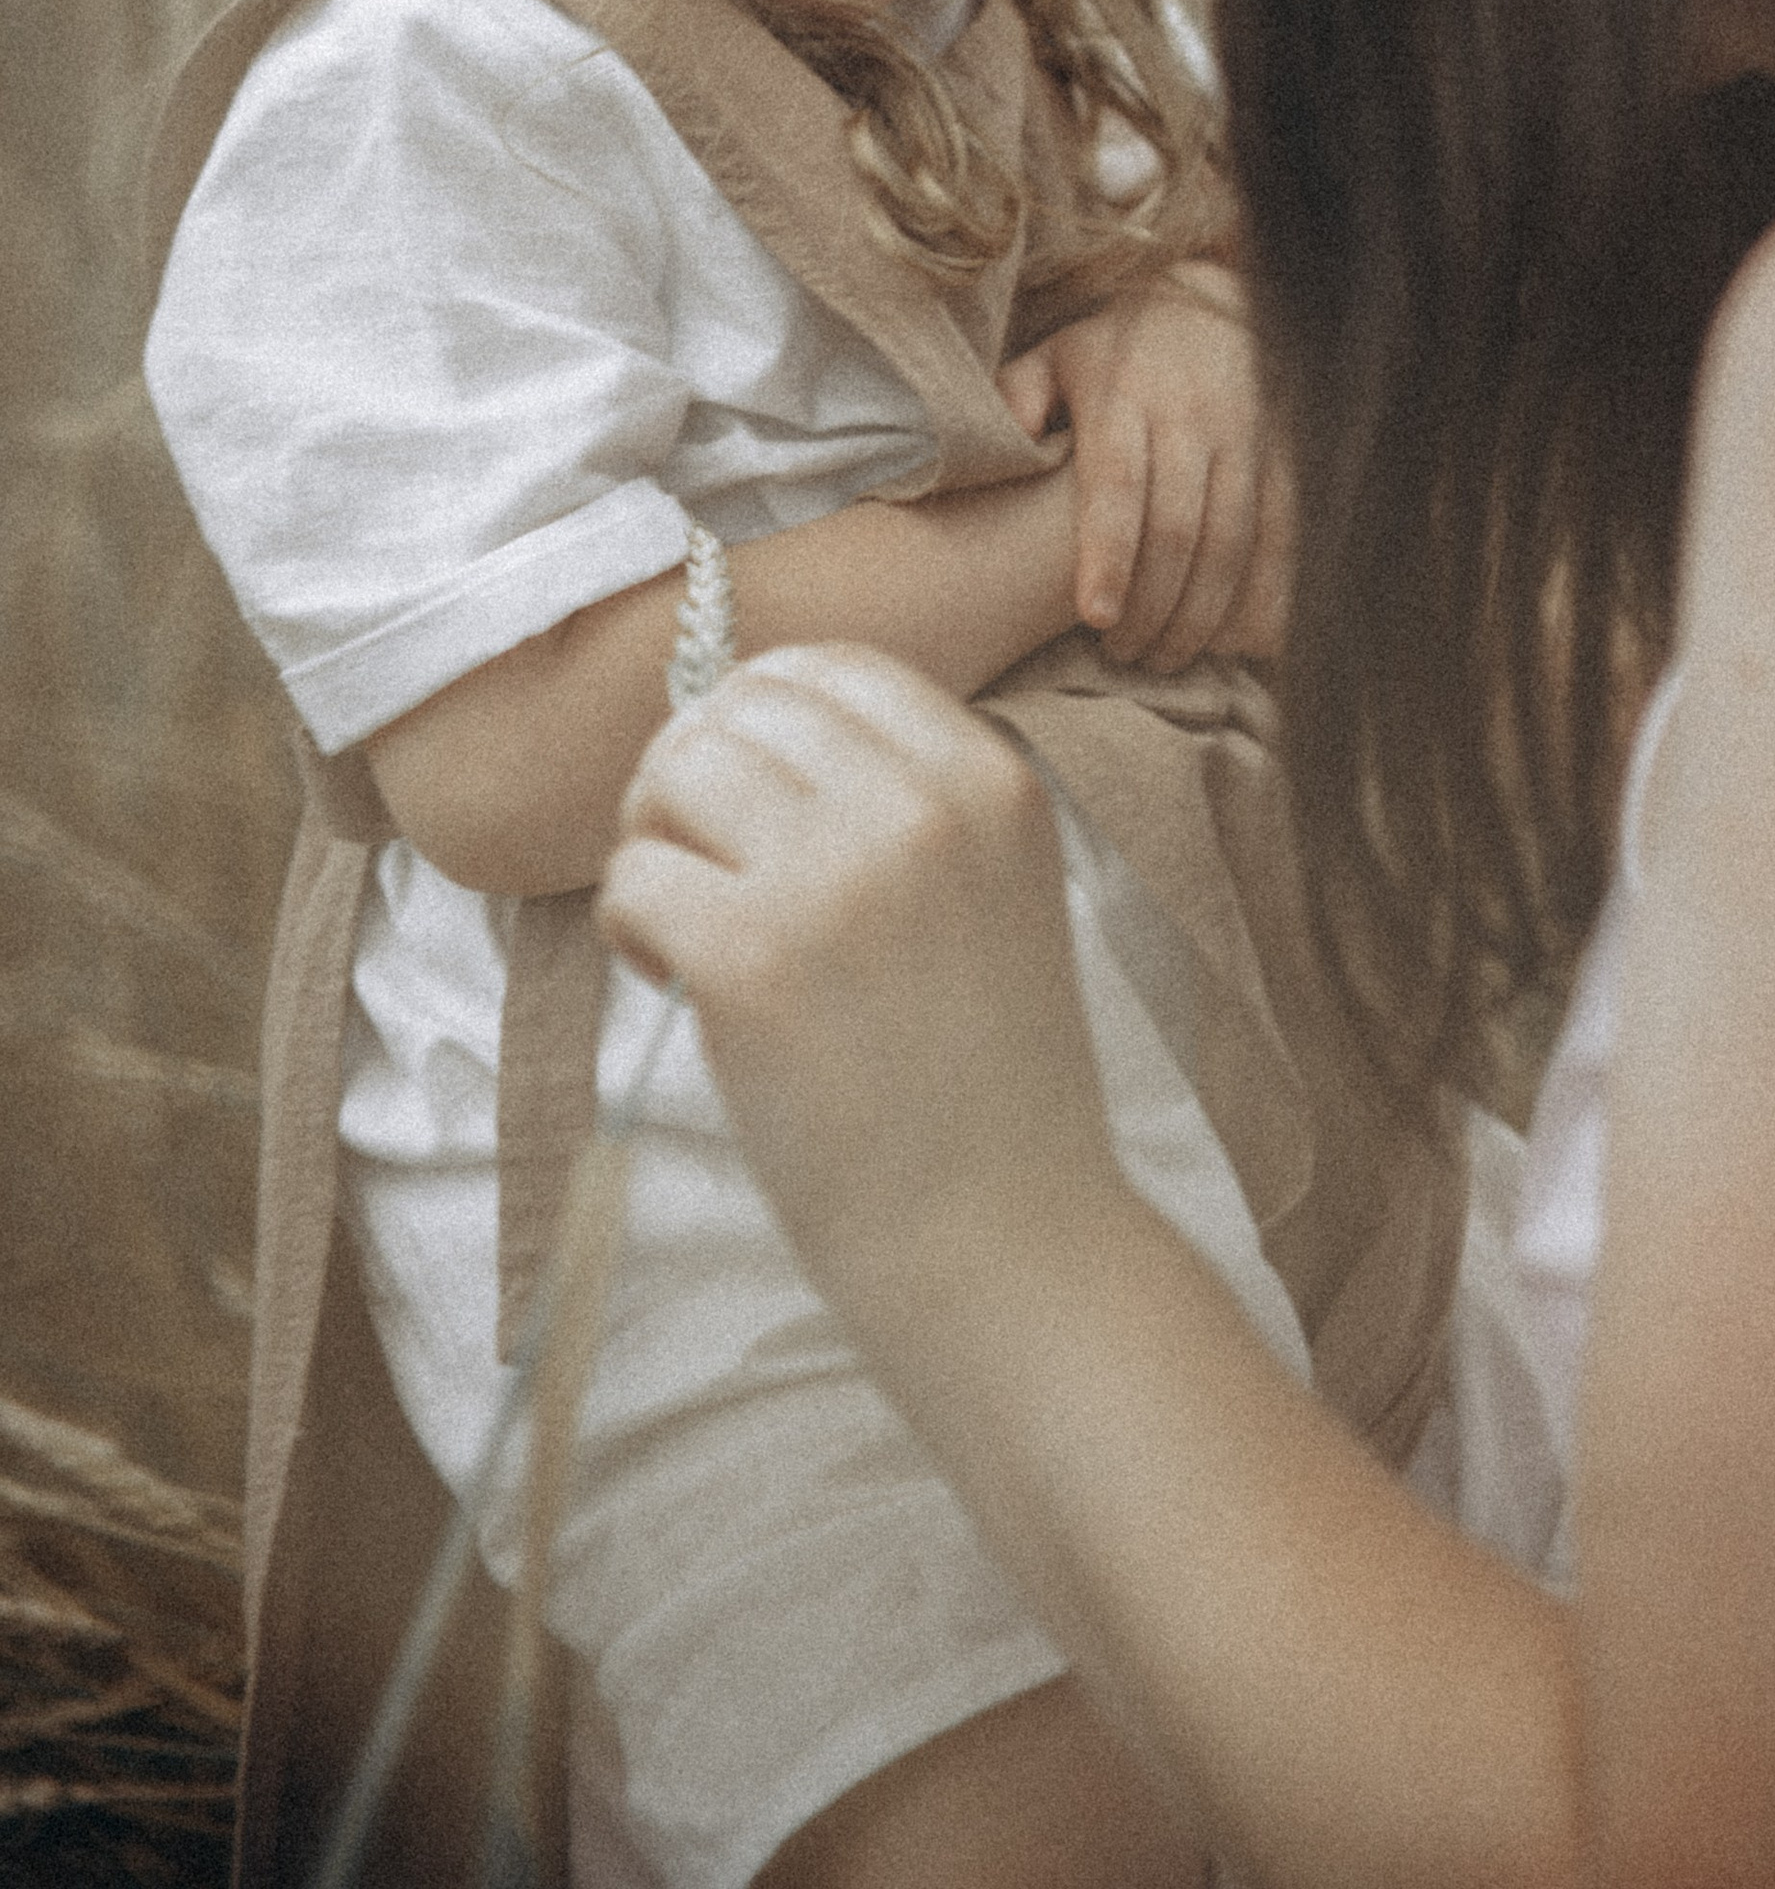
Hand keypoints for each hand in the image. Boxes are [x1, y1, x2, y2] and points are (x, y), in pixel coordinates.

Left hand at [599, 646, 1134, 1342]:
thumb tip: (749, 731)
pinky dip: (631, 929)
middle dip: (691, 779)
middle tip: (699, 868)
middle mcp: (919, 809)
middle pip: (739, 711)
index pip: (833, 668)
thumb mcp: (999, 895)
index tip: (748, 800)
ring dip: (654, 843)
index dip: (761, 720)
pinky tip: (675, 984)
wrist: (1004, 1246)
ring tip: (687, 927)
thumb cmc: (987, 1088)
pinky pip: (634, 880)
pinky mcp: (751, 961)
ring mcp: (835, 880)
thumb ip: (909, 803)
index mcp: (991, 783)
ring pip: (675, 775)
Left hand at [997, 265, 1292, 670]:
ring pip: (1233, 540)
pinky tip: (1236, 639)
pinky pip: (1283, 534)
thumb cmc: (1119, 349)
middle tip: (1123, 656)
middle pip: (1178, 527)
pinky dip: (1265, 592)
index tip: (1095, 618)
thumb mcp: (1058, 353)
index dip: (1110, 554)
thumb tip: (1007, 439)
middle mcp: (1191, 415)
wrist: (1217, 303)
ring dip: (1202, 613)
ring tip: (1166, 657)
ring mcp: (1246, 436)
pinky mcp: (1287, 454)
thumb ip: (1019, 395)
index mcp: (1124, 394)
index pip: (1117, 483)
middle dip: (1153, 606)